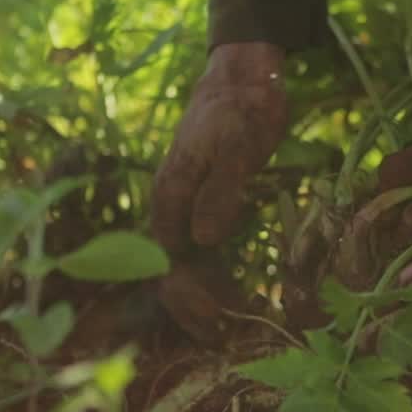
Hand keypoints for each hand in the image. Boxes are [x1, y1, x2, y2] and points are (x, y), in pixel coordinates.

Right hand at [150, 42, 286, 341]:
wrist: (244, 78)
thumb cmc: (240, 109)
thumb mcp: (237, 148)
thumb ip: (219, 192)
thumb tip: (201, 240)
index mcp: (171, 193)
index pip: (167, 256)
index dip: (188, 293)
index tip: (219, 318)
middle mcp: (172, 204)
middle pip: (170, 267)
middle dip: (192, 305)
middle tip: (223, 333)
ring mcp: (187, 204)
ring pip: (184, 262)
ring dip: (202, 295)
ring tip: (228, 325)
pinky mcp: (205, 203)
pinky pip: (200, 249)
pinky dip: (213, 276)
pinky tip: (232, 295)